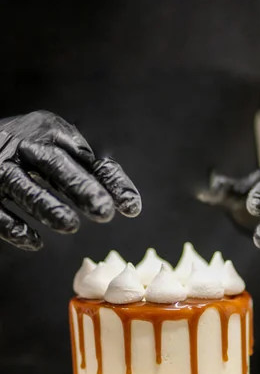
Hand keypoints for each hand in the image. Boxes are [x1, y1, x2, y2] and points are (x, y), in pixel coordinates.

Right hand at [0, 110, 140, 250]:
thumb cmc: (28, 151)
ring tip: (70, 226)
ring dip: (47, 206)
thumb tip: (126, 200)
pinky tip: (34, 242)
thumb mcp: (57, 148)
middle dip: (80, 186)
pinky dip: (14, 226)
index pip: (86, 156)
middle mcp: (24, 145)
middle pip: (54, 163)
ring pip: (22, 186)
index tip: (132, 207)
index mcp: (49, 132)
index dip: (110, 180)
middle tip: (104, 211)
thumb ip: (88, 169)